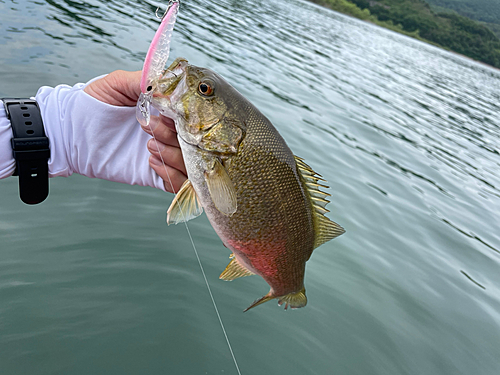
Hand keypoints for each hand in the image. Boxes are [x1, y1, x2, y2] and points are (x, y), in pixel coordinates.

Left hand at [84, 70, 186, 192]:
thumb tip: (170, 83)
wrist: (69, 131)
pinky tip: (151, 161)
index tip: (169, 114)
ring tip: (148, 146)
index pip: (195, 119)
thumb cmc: (92, 103)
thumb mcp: (118, 83)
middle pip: (197, 143)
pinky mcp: (155, 176)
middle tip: (150, 128)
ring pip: (191, 165)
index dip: (188, 118)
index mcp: (167, 112)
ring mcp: (165, 156)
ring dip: (175, 156)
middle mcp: (171, 134)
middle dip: (177, 137)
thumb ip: (144, 81)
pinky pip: (178, 185)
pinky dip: (171, 175)